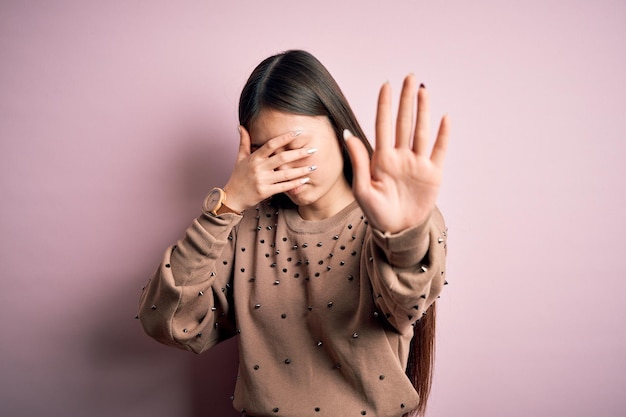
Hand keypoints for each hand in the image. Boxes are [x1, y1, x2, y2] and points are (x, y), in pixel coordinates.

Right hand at [222, 127, 315, 211]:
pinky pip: (284, 187)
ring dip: (301, 170)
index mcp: (254, 158)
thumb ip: (244, 142)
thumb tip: (242, 126)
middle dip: (299, 153)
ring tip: (314, 166)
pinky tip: (305, 179)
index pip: (271, 144)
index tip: (298, 133)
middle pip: (282, 158)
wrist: (232, 197)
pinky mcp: (265, 192)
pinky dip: (295, 183)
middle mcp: (258, 168)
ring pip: (286, 174)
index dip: (285, 138)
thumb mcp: (240, 158)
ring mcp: (262, 180)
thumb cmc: (238, 177)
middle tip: (313, 150)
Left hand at [344, 74, 449, 233]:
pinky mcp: (433, 173)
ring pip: (420, 130)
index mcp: (381, 158)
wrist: (397, 231)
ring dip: (422, 110)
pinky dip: (442, 134)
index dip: (385, 105)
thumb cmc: (376, 213)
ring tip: (423, 90)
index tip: (386, 85)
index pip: (383, 125)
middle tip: (409, 77)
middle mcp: (400, 156)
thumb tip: (348, 133)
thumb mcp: (363, 188)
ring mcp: (417, 163)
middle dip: (406, 99)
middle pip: (404, 122)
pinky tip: (444, 117)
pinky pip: (439, 150)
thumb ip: (359, 160)